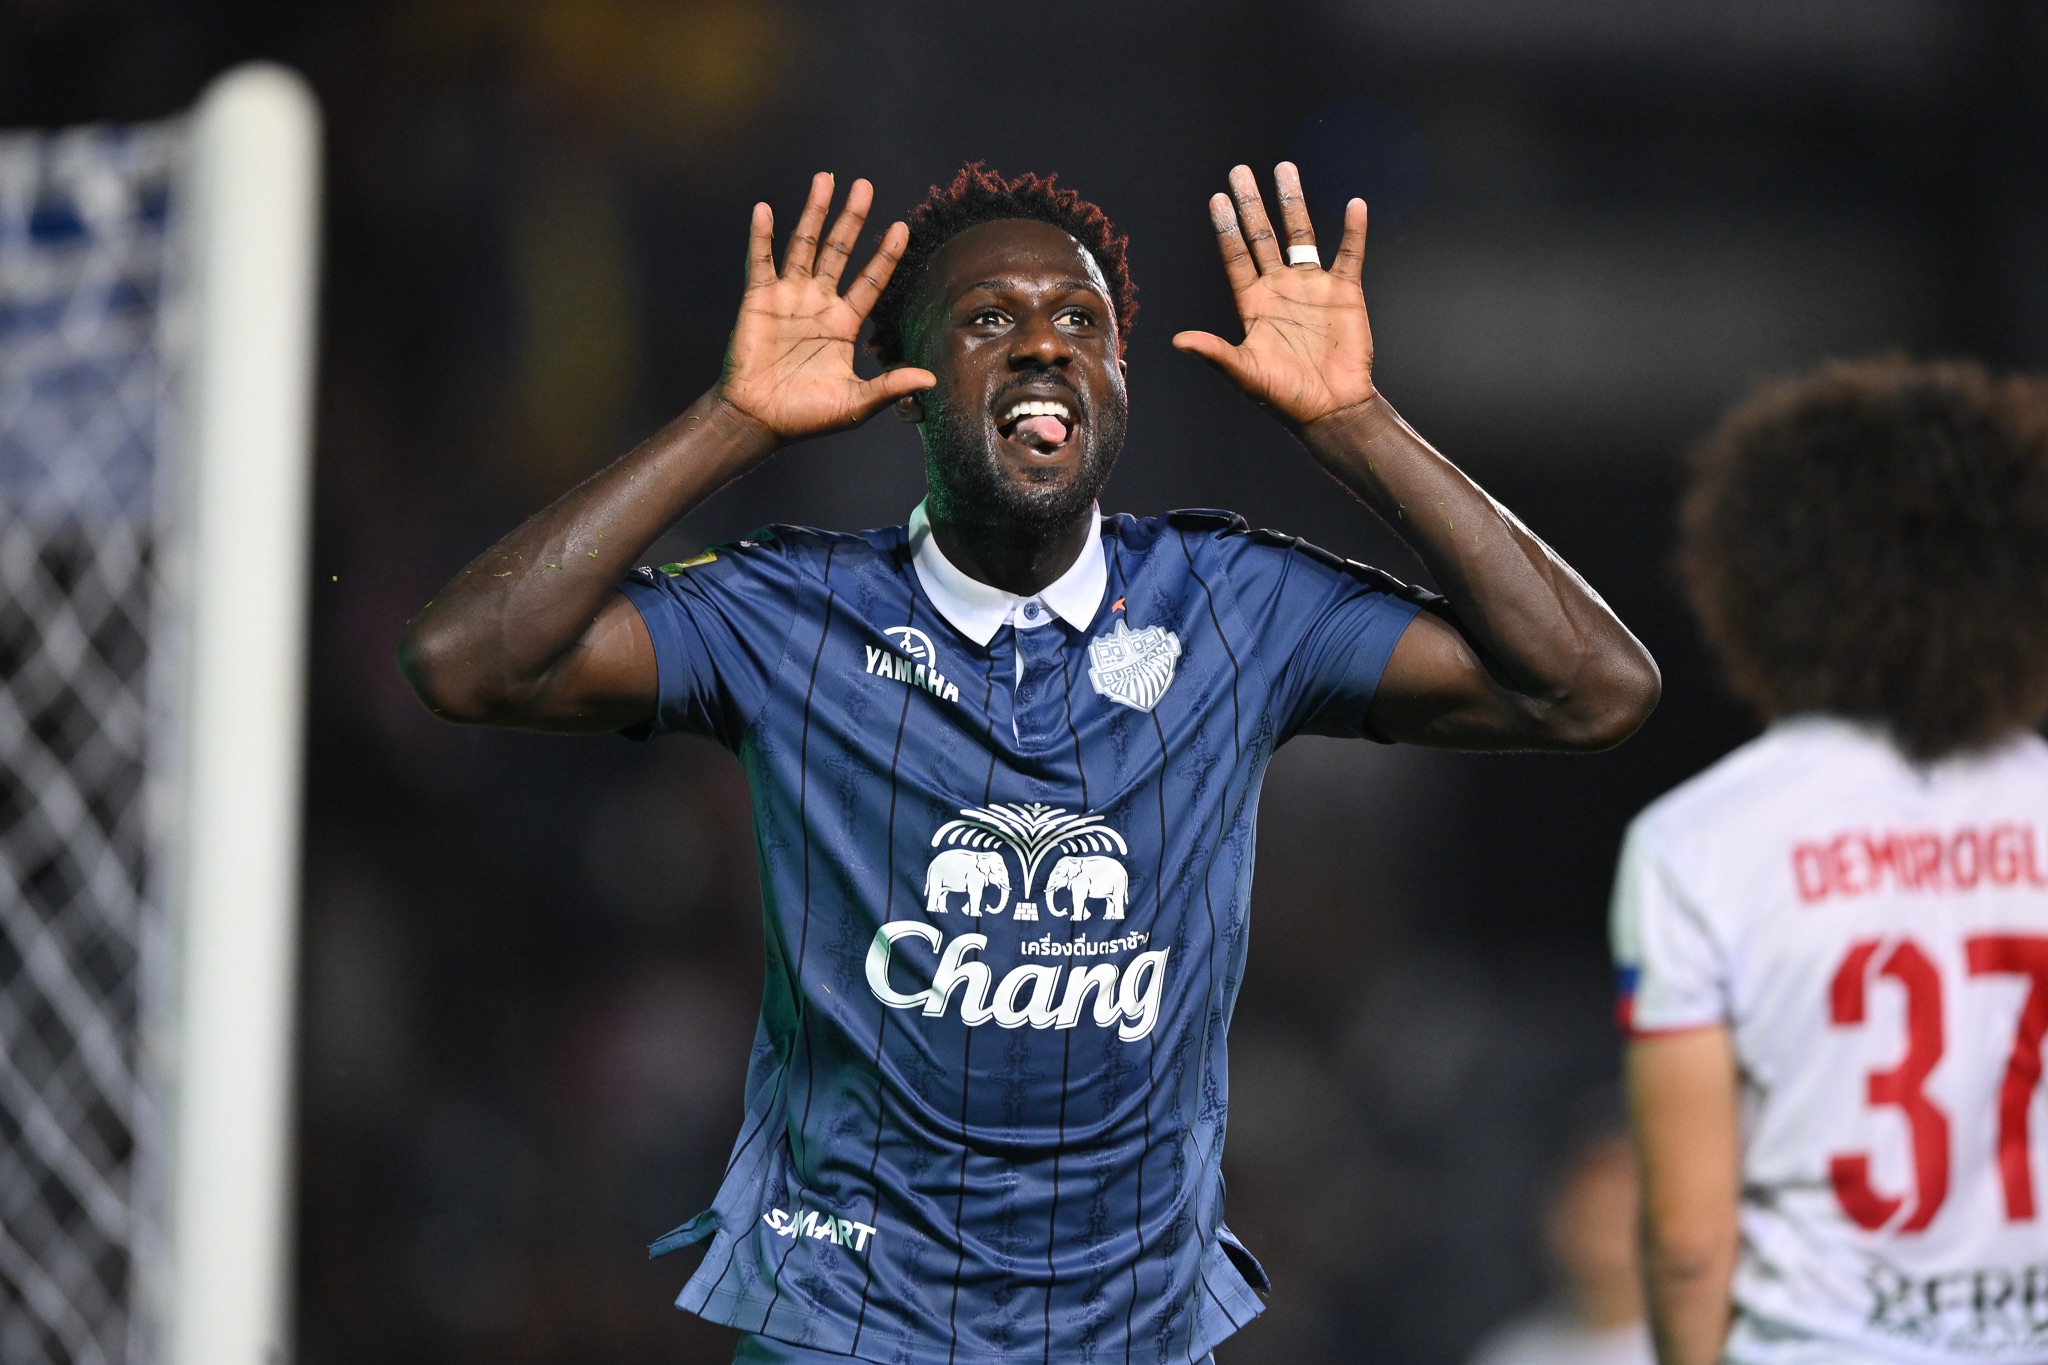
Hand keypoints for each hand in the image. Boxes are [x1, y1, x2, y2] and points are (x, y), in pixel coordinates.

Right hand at [716, 173, 935, 438]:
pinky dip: (760, 236)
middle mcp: (818, 303)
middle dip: (851, 219)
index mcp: (844, 324)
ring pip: (803, 246)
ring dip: (813, 213)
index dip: (885, 255)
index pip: (871, 281)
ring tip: (824, 180)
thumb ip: (890, 386)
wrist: (760, 420)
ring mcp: (788, 297)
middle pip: (839, 251)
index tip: (901, 228)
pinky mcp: (758, 300)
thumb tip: (932, 379)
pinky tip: (765, 209)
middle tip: (864, 186)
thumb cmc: (806, 416)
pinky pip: (760, 261)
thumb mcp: (855, 403)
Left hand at [1173, 163, 1373, 427]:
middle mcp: (1280, 289)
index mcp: (1253, 304)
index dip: (1226, 228)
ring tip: (1285, 169)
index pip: (1235, 257)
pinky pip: (1349, 254)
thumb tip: (1178, 341)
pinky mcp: (1344, 292)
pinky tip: (1354, 205)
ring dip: (1293, 202)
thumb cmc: (1284, 396)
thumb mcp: (1244, 373)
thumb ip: (1214, 352)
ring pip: (1301, 234)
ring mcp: (1312, 287)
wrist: (1330, 408)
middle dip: (1252, 204)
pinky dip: (1353, 231)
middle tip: (1240, 170)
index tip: (1218, 198)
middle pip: (1262, 236)